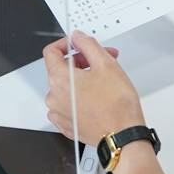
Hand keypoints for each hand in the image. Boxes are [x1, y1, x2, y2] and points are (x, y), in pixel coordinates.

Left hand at [43, 30, 142, 145]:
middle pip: (61, 69)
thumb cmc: (116, 105)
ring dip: (82, 79)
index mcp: (59, 79)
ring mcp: (59, 113)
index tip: (79, 44)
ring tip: (104, 80)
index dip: (66, 44)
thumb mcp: (106, 63)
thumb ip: (88, 44)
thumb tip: (77, 37)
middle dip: (82, 61)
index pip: (51, 52)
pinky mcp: (67, 125)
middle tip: (102, 60)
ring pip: (66, 87)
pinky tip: (98, 97)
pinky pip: (69, 104)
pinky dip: (80, 96)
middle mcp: (54, 97)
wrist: (123, 136)